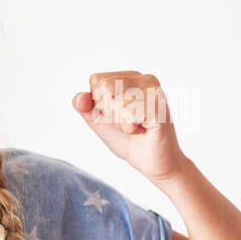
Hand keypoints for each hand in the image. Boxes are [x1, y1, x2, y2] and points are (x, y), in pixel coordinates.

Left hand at [72, 71, 186, 182]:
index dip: (98, 103)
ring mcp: (155, 91)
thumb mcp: (98, 121)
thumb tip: (80, 97)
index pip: (96, 80)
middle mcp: (145, 78)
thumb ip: (85, 107)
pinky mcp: (160, 105)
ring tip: (137, 126)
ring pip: (115, 101)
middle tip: (128, 122)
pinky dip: (130, 128)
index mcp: (130, 77)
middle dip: (108, 112)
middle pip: (104, 87)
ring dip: (120, 123)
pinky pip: (128, 114)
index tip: (117, 114)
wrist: (151, 162)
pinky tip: (144, 130)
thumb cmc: (127, 139)